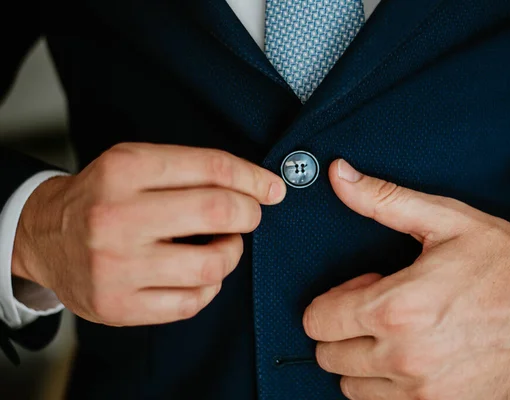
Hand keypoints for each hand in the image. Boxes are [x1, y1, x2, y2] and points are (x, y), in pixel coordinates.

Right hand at [12, 143, 285, 325]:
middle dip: (249, 214)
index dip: (253, 178)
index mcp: (124, 169)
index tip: (273, 189)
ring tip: (222, 245)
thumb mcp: (137, 163)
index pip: (211, 167)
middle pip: (218, 211)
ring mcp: (116, 266)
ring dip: (232, 252)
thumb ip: (195, 169)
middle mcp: (117, 216)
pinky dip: (209, 285)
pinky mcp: (119, 306)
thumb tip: (265, 188)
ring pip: (213, 263)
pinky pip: (194, 301)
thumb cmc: (105, 197)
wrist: (46, 237)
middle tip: (247, 216)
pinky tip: (197, 273)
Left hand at [303, 159, 509, 399]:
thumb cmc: (507, 262)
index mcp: (395, 309)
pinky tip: (413, 357)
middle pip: (328, 355)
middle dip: (343, 328)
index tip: (364, 288)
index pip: (315, 320)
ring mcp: (424, 392)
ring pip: (351, 386)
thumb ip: (380, 199)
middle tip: (381, 308)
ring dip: (362, 360)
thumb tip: (339, 175)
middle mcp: (404, 357)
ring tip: (398, 333)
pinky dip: (386, 386)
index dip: (334, 299)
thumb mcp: (442, 219)